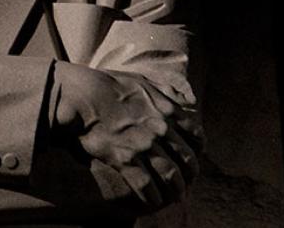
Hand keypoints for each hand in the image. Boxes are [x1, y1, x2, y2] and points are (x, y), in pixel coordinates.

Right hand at [52, 62, 200, 210]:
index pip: (196, 136)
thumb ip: (165, 91)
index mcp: (168, 111)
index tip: (195, 157)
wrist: (84, 94)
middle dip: (190, 175)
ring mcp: (144, 145)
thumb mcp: (144, 81)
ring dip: (176, 190)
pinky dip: (152, 196)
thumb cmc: (110, 85)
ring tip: (176, 198)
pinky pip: (146, 184)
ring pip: (170, 174)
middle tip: (188, 183)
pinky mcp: (125, 158)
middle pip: (186, 159)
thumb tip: (180, 98)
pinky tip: (153, 201)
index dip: (198, 150)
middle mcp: (161, 129)